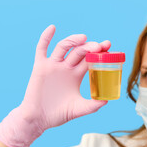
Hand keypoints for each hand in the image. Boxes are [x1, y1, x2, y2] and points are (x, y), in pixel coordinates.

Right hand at [0, 25, 109, 146]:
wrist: (38, 119)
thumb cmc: (58, 114)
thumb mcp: (78, 109)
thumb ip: (92, 105)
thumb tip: (107, 100)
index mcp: (76, 75)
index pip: (90, 60)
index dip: (99, 52)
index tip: (108, 46)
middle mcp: (66, 68)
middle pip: (79, 52)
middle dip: (89, 47)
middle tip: (99, 46)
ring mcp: (53, 65)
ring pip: (64, 47)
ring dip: (73, 41)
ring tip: (83, 38)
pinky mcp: (41, 67)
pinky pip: (42, 49)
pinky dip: (46, 37)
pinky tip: (53, 28)